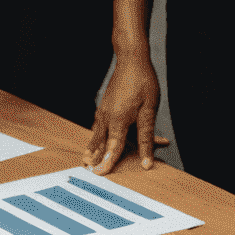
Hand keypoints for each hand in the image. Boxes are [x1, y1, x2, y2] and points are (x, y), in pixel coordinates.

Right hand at [85, 54, 168, 173]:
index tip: (100, 174)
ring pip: (98, 132)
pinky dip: (98, 134)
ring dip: (93, 146)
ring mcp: (104, 110)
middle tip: (85, 167)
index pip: (113, 148)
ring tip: (86, 156)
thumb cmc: (143, 83)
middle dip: (93, 156)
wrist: (131, 60)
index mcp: (118, 120)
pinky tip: (98, 136)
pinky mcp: (105, 105)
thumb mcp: (149, 111)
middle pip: (100, 142)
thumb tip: (147, 161)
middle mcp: (107, 117)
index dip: (108, 163)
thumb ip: (146, 137)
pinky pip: (100, 124)